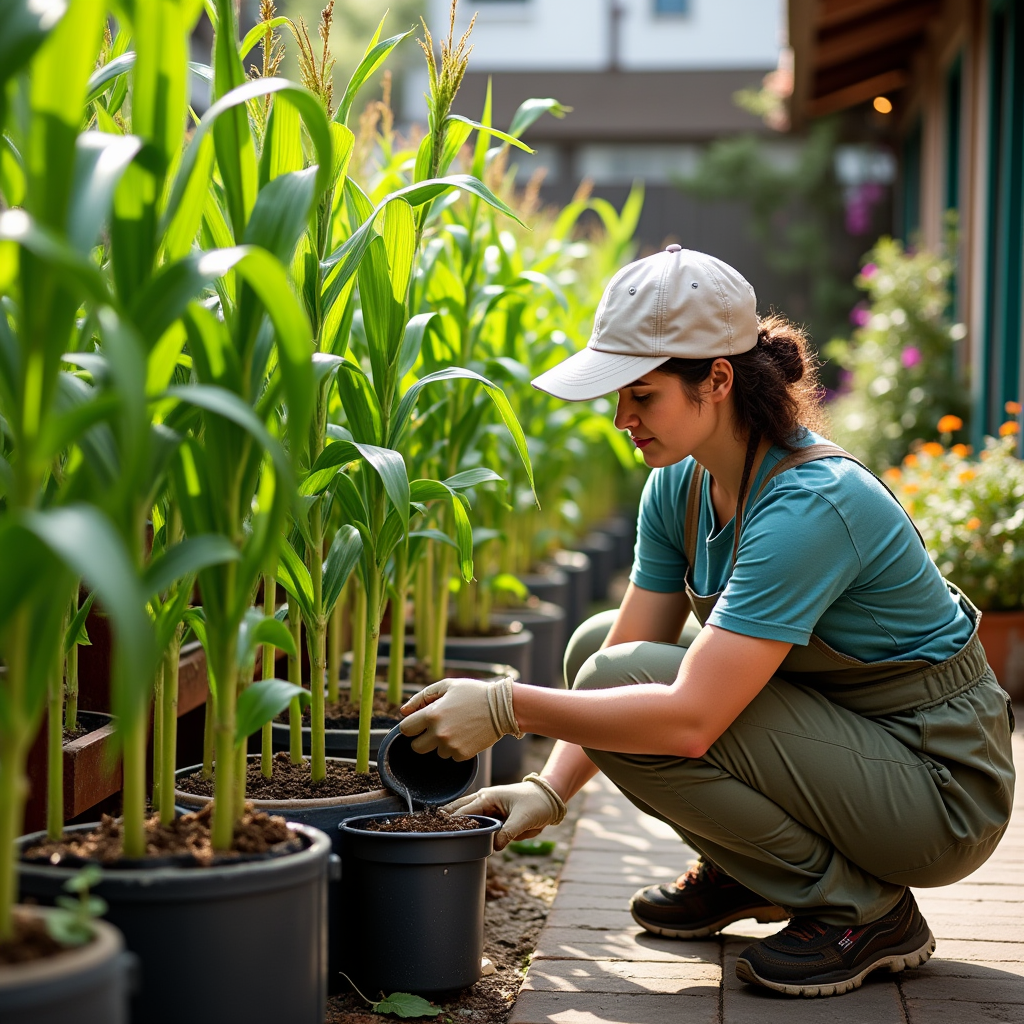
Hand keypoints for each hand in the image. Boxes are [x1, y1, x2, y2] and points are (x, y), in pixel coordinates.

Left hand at [399, 676, 522, 759]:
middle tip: (435, 729)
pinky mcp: (463, 755)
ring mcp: (451, 746)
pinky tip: (465, 735)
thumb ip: (421, 697)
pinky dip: (455, 749)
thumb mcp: (447, 686)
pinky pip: (451, 756)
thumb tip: (403, 711)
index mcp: (431, 714)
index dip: (411, 726)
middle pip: (416, 747)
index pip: (405, 729)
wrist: (502, 708)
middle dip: (422, 739)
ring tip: (457, 728)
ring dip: (441, 743)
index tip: (419, 723)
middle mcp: (438, 733)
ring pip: (435, 752)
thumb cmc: (473, 693)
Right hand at [443, 774, 566, 849]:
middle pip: (458, 809)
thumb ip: (509, 832)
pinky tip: (454, 834)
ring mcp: (487, 806)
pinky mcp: (492, 814)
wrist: (550, 798)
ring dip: (453, 822)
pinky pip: (475, 821)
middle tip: (428, 832)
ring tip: (435, 833)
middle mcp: (484, 799)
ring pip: (464, 814)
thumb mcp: (524, 818)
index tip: (437, 832)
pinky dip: (465, 826)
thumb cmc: (537, 803)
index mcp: (489, 797)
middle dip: (445, 819)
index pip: (464, 811)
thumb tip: (494, 846)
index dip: (451, 821)